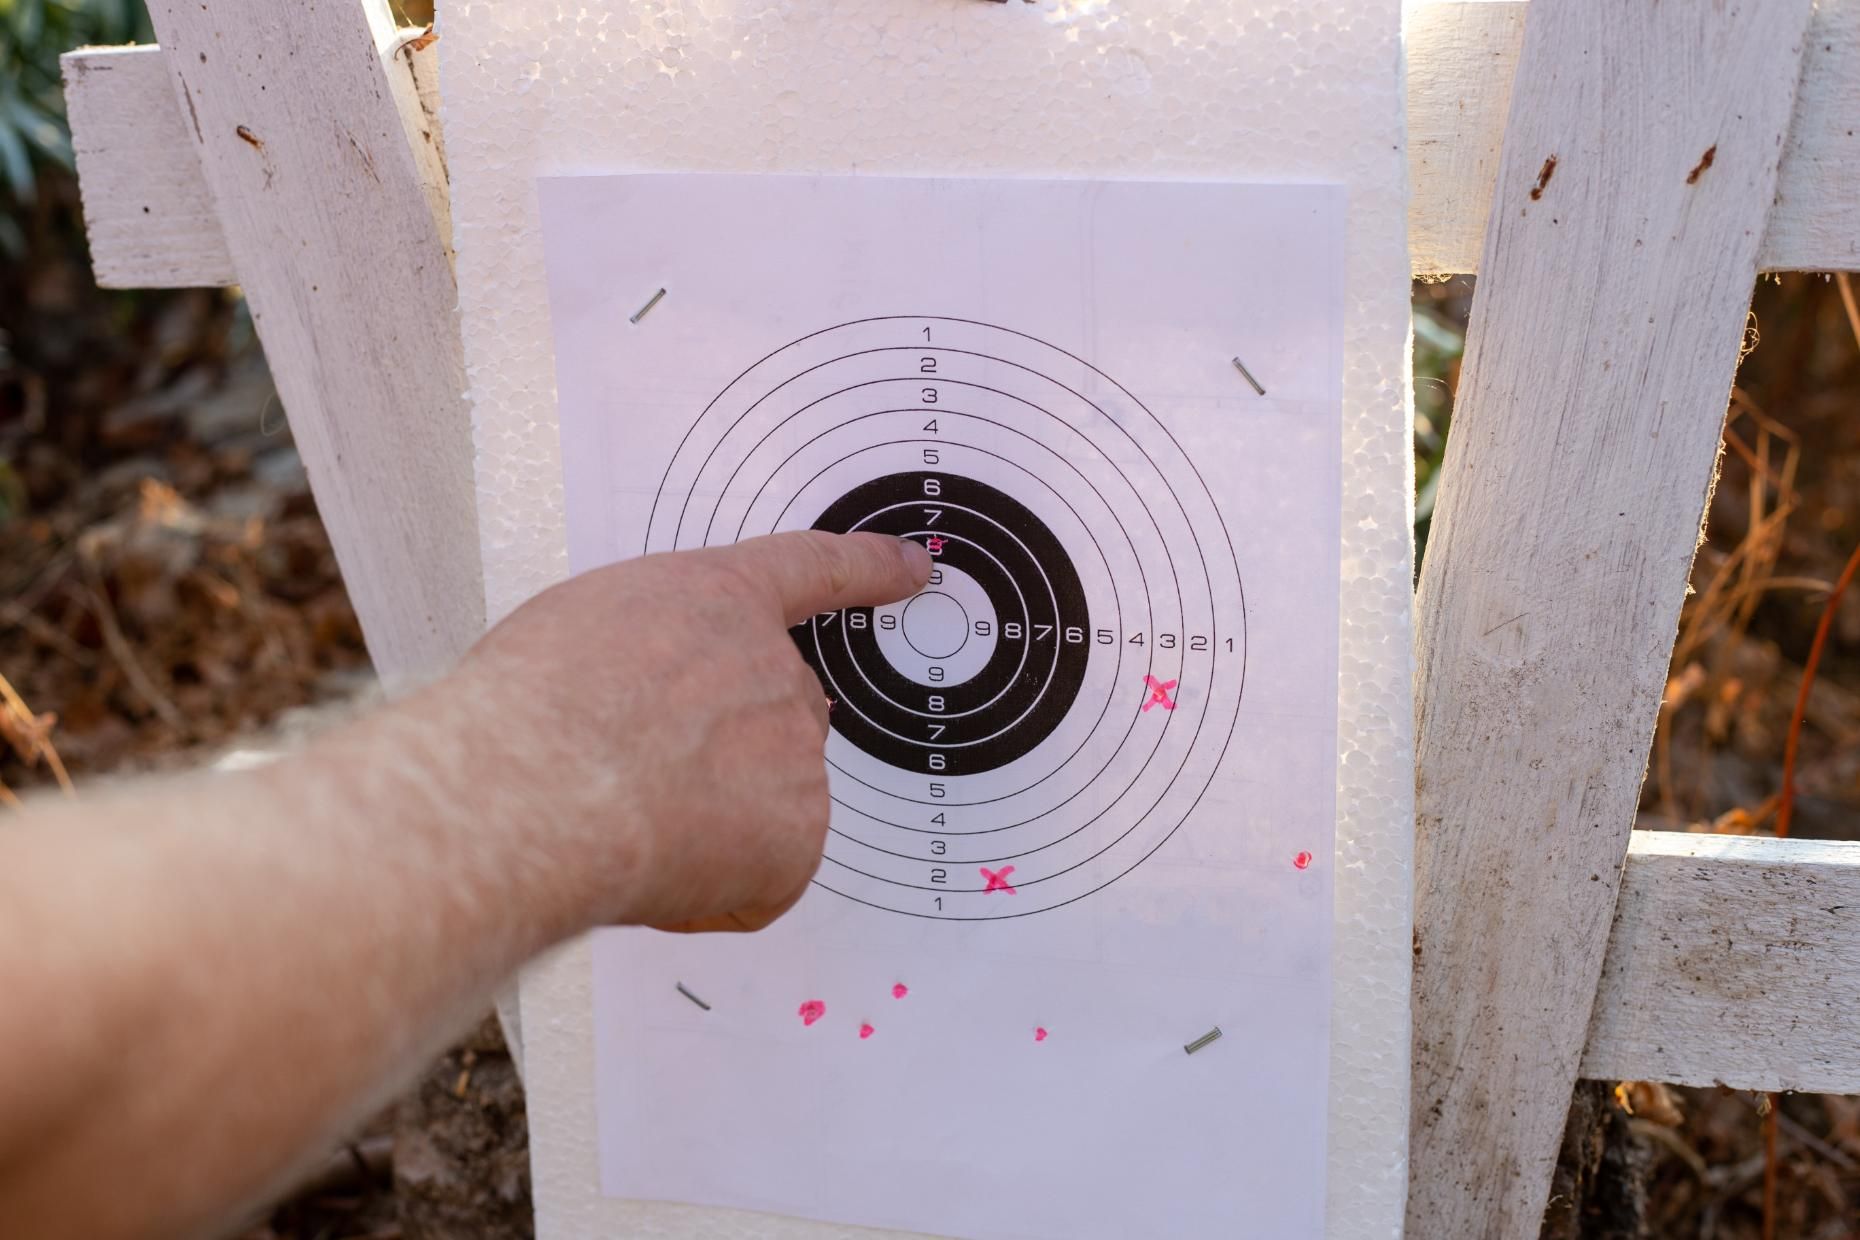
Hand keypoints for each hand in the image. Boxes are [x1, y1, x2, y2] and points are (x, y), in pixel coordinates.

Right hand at [449, 531, 930, 933]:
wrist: (536, 784)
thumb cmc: (529, 708)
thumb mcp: (581, 630)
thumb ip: (645, 650)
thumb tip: (643, 709)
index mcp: (717, 600)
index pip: (815, 571)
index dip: (869, 569)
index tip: (914, 567)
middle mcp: (774, 667)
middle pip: (780, 716)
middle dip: (726, 754)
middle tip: (638, 779)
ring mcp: (796, 750)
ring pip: (763, 804)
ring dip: (709, 825)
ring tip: (626, 820)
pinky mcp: (802, 833)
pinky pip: (760, 878)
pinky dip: (714, 890)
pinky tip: (654, 868)